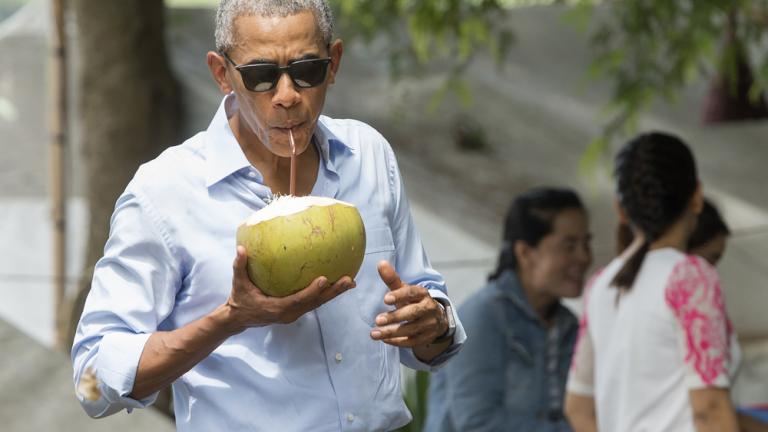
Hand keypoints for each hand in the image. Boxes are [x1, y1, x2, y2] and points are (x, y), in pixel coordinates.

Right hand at [226, 246, 354, 331]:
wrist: (239, 318)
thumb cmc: (239, 299)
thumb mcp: (238, 283)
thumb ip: (239, 266)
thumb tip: (241, 248)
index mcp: (277, 308)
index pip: (298, 300)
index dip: (312, 291)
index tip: (324, 280)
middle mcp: (289, 314)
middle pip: (315, 303)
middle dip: (333, 292)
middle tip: (349, 280)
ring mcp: (294, 314)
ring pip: (317, 304)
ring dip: (334, 293)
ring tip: (350, 282)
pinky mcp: (296, 311)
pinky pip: (314, 302)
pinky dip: (326, 293)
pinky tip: (337, 283)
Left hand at [370, 260, 447, 347]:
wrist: (436, 318)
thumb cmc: (415, 301)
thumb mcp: (405, 290)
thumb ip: (392, 279)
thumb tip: (380, 263)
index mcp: (422, 293)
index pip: (412, 293)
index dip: (399, 295)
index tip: (385, 299)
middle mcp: (428, 308)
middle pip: (412, 313)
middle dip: (395, 317)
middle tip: (378, 320)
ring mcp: (429, 324)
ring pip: (411, 329)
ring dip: (392, 332)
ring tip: (374, 333)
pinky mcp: (427, 337)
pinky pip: (412, 341)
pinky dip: (397, 341)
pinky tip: (384, 339)